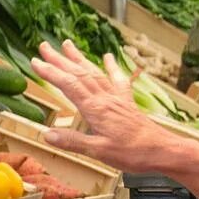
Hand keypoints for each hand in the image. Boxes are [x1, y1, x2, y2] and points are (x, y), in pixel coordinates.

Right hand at [31, 40, 170, 173]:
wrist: (162, 150)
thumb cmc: (133, 153)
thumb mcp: (99, 152)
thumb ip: (73, 141)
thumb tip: (47, 135)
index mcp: (96, 109)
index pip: (69, 85)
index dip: (51, 73)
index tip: (35, 62)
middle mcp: (105, 98)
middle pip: (79, 73)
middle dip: (60, 60)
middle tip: (44, 46)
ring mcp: (117, 98)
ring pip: (94, 73)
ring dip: (79, 59)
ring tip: (67, 45)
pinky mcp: (126, 103)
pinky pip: (117, 80)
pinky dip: (111, 67)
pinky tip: (107, 57)